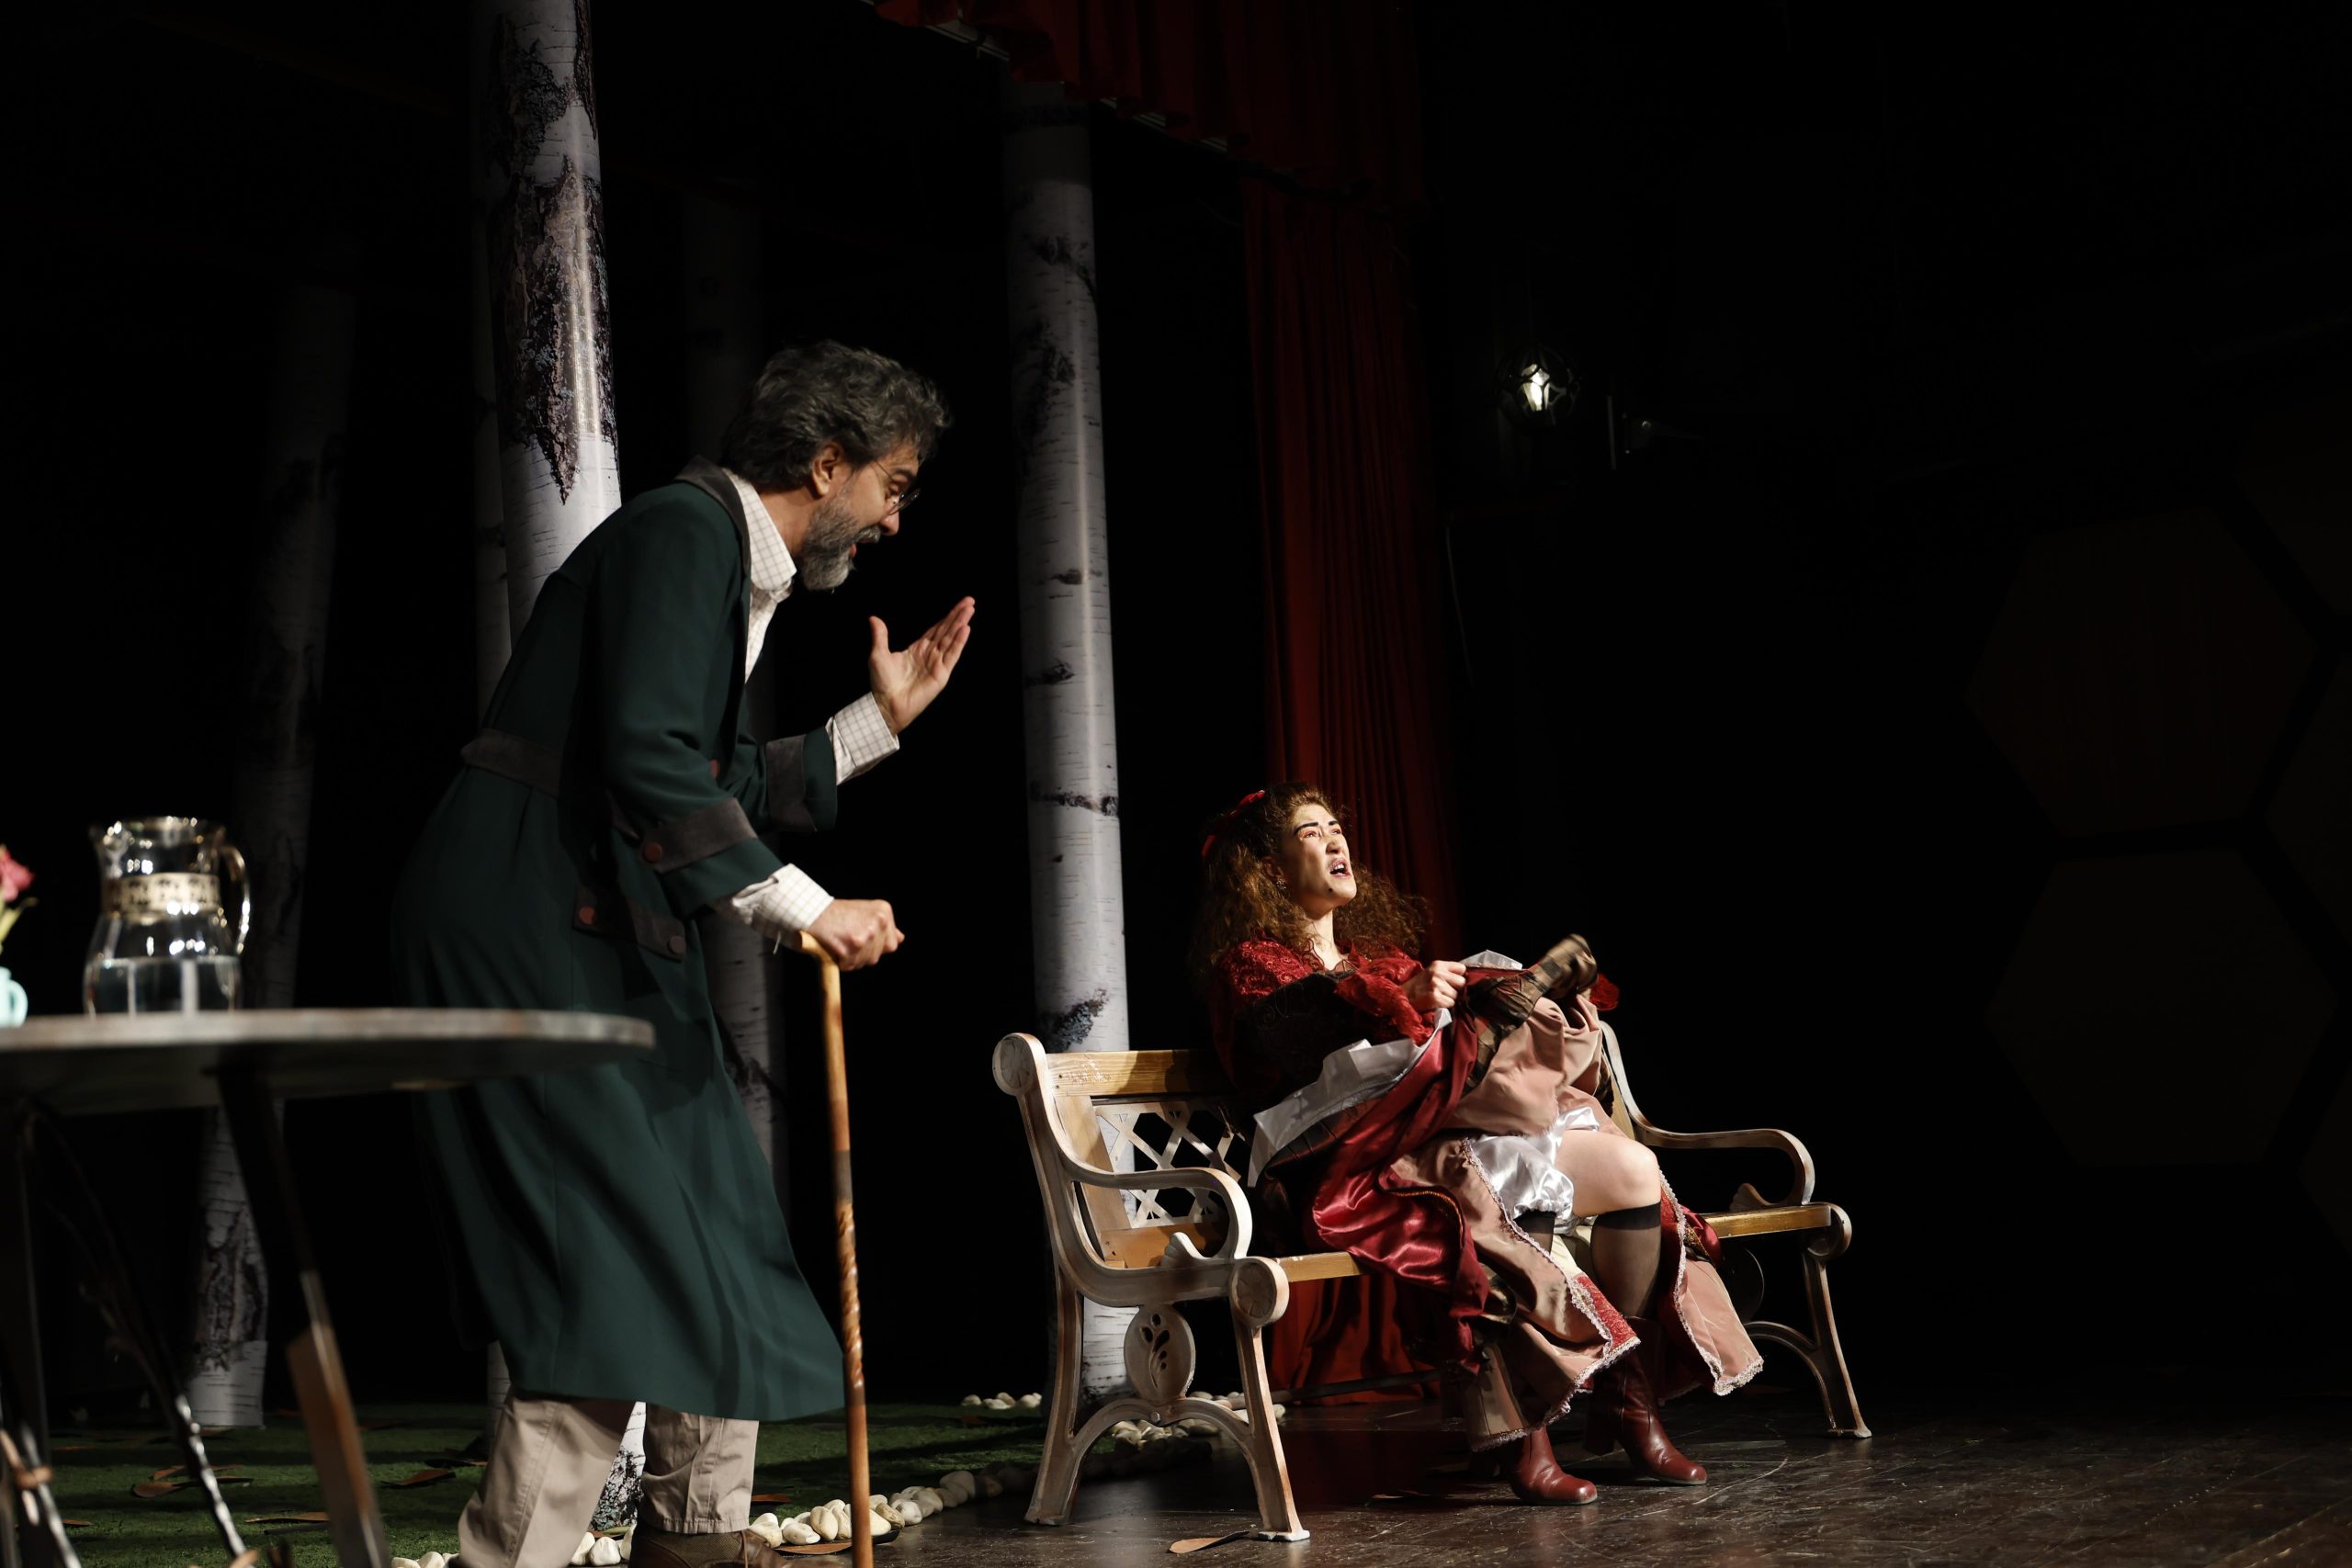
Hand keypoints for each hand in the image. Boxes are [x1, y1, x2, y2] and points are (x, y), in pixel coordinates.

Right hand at [805, 898, 903, 970]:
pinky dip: (840, 962)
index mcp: (884, 912)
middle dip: (862, 954)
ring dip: (851, 959)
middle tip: (846, 939)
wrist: (811, 911)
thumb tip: (900, 938)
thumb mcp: (866, 912)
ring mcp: (864, 935)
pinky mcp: (849, 947)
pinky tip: (834, 948)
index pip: (892, 944)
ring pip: (863, 962)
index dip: (875, 947)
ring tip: (840, 942)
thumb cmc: (838, 914)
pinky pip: (849, 965)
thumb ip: (884, 926)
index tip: (860, 937)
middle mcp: (878, 922)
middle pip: (876, 956)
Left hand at [869, 596, 975, 734]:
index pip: (937, 629)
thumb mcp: (878, 654)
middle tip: (970, 601)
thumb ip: (880, 636)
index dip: (948, 616)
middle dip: (958, 616)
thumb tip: (873, 618)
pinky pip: (952, 656)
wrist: (886, 704)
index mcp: (918, 649)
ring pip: (951, 640)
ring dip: (961, 625)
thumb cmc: (882, 683)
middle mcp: (930, 655)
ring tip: (970, 610)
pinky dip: (959, 642)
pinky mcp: (941, 675)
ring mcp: (937, 664)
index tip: (959, 604)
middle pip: (947, 631)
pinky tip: (966, 629)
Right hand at [1404, 959, 1465, 1014]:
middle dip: (1456, 989)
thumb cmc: (1419, 986)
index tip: (1453, 982)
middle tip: (1444, 992)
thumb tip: (1467, 978)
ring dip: (1450, 999)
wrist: (1402, 997)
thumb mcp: (1431, 972)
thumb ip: (1447, 972)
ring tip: (1438, 997)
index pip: (1462, 968)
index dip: (1459, 977)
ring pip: (1456, 995)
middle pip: (1462, 982)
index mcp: (1438, 964)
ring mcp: (1436, 985)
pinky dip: (1445, 1006)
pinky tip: (1436, 1003)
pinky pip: (1451, 1003)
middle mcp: (1437, 973)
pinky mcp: (1435, 997)